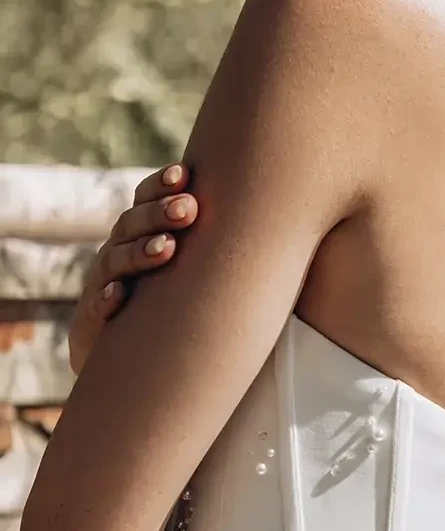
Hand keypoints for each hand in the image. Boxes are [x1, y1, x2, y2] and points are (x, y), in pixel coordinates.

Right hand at [68, 163, 198, 374]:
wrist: (127, 356)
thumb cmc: (169, 304)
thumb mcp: (188, 271)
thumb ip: (210, 246)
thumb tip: (264, 222)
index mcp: (140, 234)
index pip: (143, 200)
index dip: (159, 185)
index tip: (184, 174)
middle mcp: (118, 252)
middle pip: (132, 224)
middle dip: (158, 214)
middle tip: (189, 209)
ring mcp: (103, 284)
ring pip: (115, 261)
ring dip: (139, 252)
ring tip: (167, 248)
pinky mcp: (94, 319)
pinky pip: (96, 306)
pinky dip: (107, 298)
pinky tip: (119, 293)